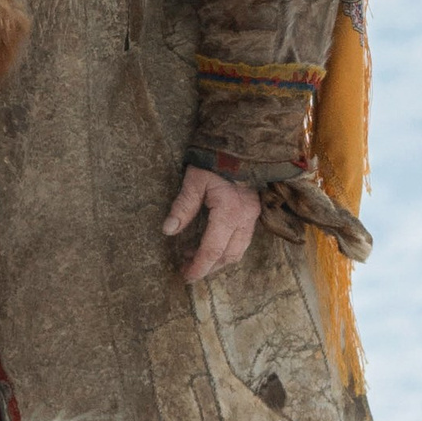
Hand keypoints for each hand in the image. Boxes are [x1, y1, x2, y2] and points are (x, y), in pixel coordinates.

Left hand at [164, 167, 259, 284]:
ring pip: (238, 250)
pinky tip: (210, 243)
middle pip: (228, 255)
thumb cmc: (214, 159)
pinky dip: (227, 248)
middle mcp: (245, 218)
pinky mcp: (253, 212)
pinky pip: (243, 240)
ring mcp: (252, 216)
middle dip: (208, 267)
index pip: (213, 249)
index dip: (199, 266)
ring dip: (218, 260)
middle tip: (188, 270)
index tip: (186, 276)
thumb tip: (168, 230)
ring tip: (195, 258)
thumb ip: (183, 206)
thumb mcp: (194, 180)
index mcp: (229, 212)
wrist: (241, 144)